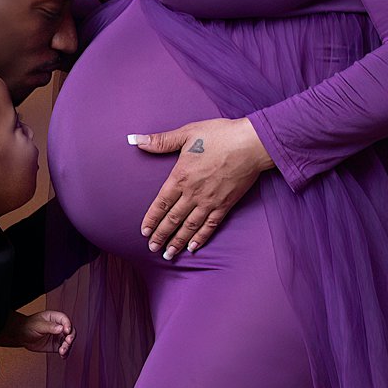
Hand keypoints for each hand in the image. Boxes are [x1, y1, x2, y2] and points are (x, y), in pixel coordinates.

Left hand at [8, 310, 73, 355]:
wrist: (21, 335)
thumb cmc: (28, 326)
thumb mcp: (38, 325)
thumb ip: (50, 326)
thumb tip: (61, 328)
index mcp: (54, 318)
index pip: (65, 320)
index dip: (68, 325)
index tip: (66, 331)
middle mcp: (58, 327)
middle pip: (70, 331)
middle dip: (70, 337)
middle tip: (67, 342)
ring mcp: (58, 337)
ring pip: (68, 341)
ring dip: (67, 346)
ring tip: (62, 351)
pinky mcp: (56, 345)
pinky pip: (63, 349)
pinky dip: (65, 353)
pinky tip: (62, 355)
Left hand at [130, 117, 272, 258]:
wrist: (251, 144)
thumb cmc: (220, 135)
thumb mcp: (187, 133)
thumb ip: (161, 140)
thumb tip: (136, 140)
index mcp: (181, 176)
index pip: (161, 203)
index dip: (152, 218)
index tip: (144, 231)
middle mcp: (193, 193)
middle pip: (173, 219)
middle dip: (161, 235)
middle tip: (152, 248)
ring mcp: (210, 201)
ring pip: (190, 226)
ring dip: (177, 241)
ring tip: (168, 254)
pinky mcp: (226, 204)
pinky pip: (210, 225)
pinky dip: (201, 237)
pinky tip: (193, 247)